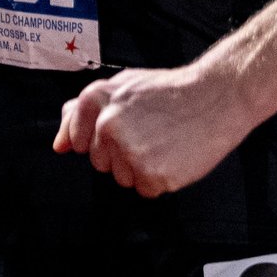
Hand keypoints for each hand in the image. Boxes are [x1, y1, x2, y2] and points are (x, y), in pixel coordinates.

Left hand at [51, 64, 257, 195]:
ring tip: (164, 141)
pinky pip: (144, 190)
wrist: (217, 97)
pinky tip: (174, 156)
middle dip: (121, 154)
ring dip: (141, 168)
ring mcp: (130, 150)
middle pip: (99, 162)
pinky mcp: (152, 174)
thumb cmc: (170, 92)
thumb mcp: (122, 87)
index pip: (77, 139)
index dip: (100, 139)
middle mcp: (108, 124)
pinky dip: (160, 180)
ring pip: (121, 178)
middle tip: (151, 132)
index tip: (124, 129)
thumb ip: (83, 112)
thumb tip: (59, 145)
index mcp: (96, 99)